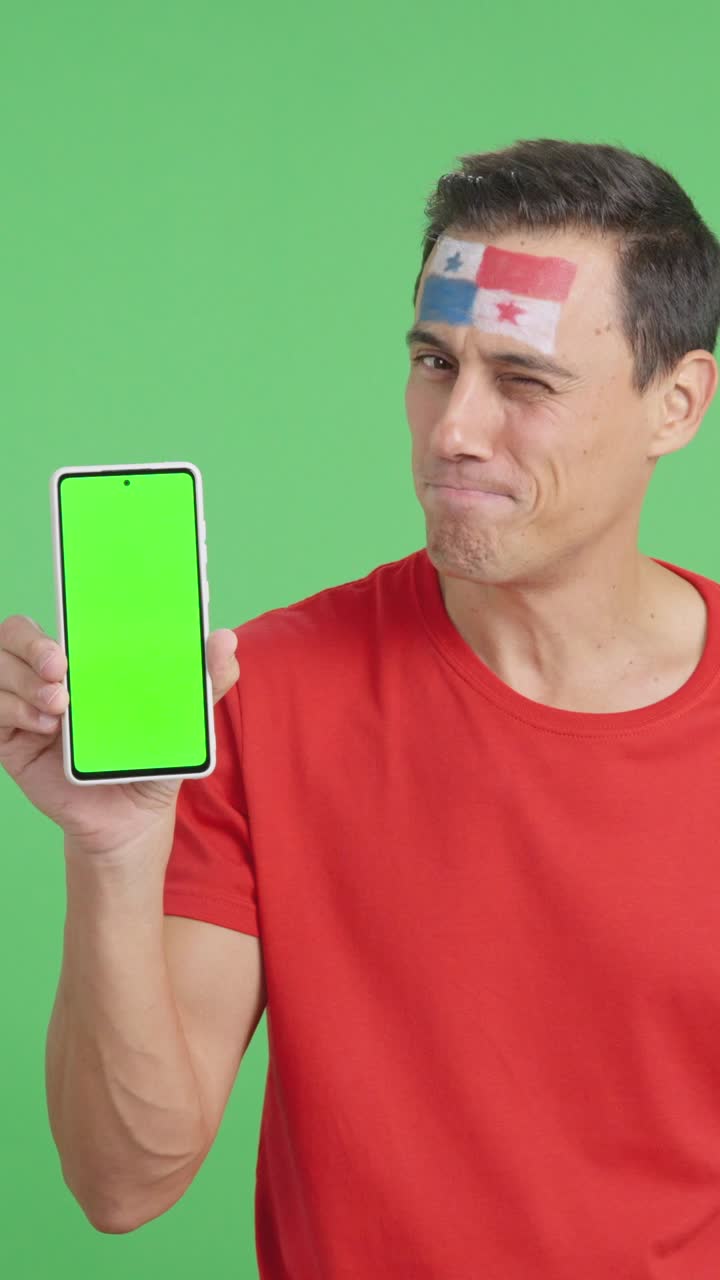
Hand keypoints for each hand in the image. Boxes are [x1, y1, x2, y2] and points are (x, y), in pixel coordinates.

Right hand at [0, 614, 239, 855]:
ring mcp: (25, 705)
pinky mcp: (11, 738)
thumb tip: (227, 641)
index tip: (77, 624)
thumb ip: (205, 683)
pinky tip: (47, 729)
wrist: (133, 819)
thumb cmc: (153, 760)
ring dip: (23, 682)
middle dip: (30, 644)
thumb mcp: (184, 722)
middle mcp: (49, 676)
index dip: (59, 609)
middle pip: (14, 634)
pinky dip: (14, 712)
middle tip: (59, 668)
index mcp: (87, 659)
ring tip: (60, 708)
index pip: (59, 617)